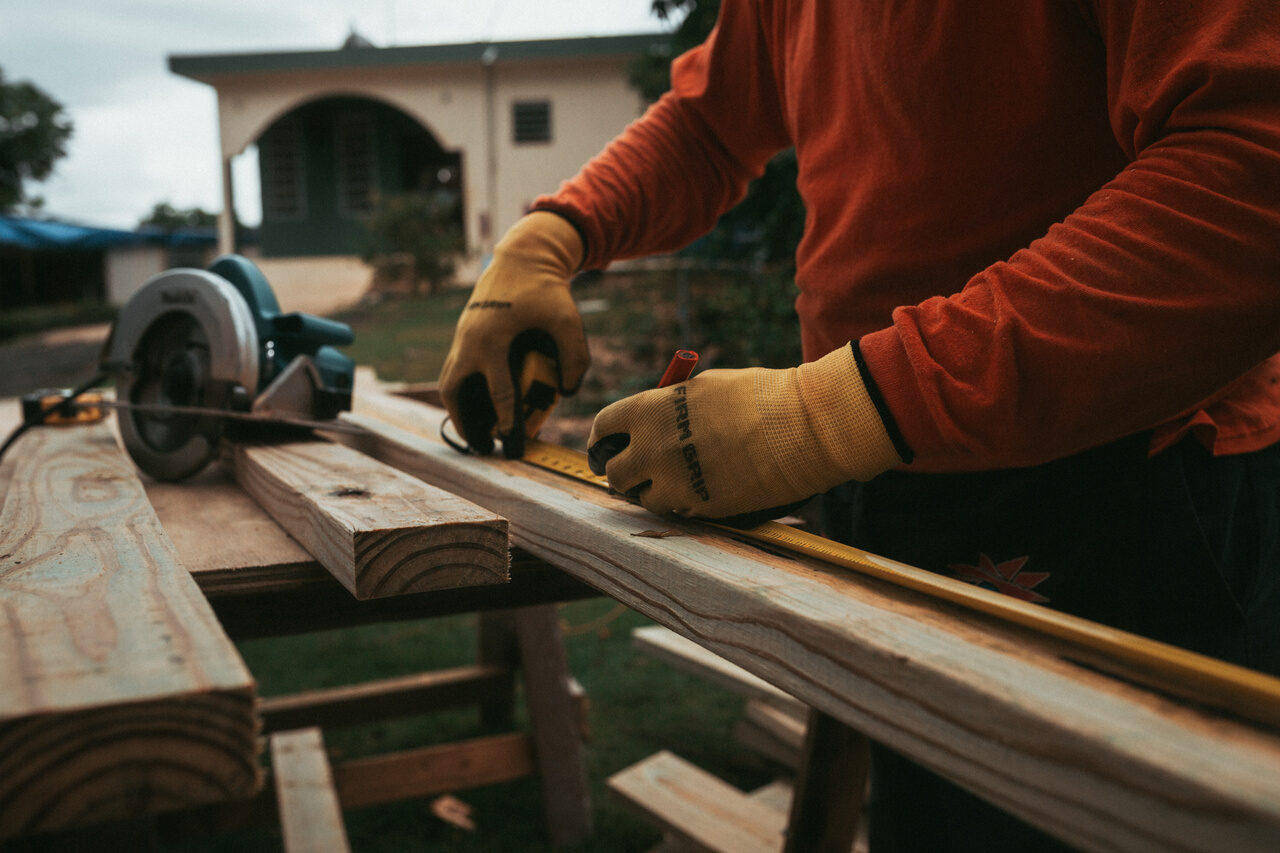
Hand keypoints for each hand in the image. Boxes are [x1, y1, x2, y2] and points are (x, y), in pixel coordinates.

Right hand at [439, 212, 589, 456]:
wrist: (523, 258)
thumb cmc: (546, 289)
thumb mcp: (568, 320)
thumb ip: (575, 357)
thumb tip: (568, 393)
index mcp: (493, 339)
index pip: (498, 391)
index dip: (506, 421)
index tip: (510, 444)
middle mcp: (470, 341)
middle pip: (454, 392)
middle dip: (466, 423)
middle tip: (483, 447)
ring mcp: (463, 337)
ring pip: (449, 382)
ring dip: (458, 410)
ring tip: (477, 434)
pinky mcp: (465, 334)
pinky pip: (456, 370)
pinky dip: (463, 391)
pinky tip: (480, 405)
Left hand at [587, 344, 902, 518]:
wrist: (803, 426)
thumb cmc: (759, 397)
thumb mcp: (702, 389)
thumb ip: (668, 408)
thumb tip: (652, 422)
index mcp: (650, 411)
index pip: (604, 428)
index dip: (605, 438)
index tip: (608, 445)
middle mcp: (653, 449)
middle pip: (615, 473)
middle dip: (623, 472)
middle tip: (636, 473)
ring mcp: (676, 483)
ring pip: (643, 499)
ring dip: (651, 493)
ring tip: (670, 484)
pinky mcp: (701, 508)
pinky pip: (675, 512)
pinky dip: (681, 505)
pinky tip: (699, 491)